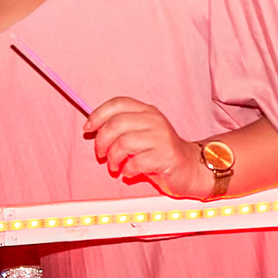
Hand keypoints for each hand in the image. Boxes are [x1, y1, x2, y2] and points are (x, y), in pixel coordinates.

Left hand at [85, 95, 207, 198]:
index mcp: (147, 111)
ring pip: (123, 143)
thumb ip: (121, 128)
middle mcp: (154, 120)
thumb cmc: (160, 153)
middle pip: (116, 124)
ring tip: (115, 166)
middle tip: (101, 155)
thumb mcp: (142, 133)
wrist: (190, 168)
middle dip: (101, 142)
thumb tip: (91, 129)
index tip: (88, 129)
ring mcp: (161, 138)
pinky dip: (127, 170)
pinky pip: (136, 162)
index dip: (98, 115)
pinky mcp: (166, 156)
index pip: (117, 103)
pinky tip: (129, 173)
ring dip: (113, 158)